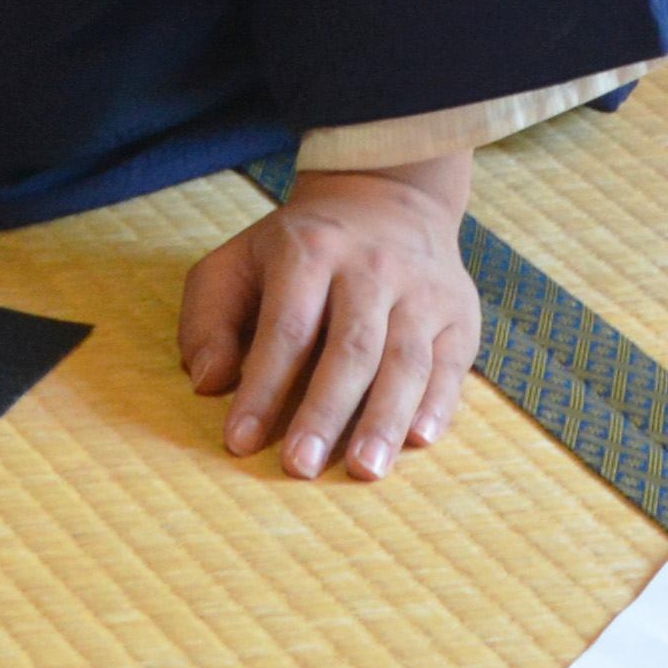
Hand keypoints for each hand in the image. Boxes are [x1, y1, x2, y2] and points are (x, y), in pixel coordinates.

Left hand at [179, 155, 479, 482]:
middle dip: (325, 412)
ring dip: (385, 419)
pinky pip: (452, 364)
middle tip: (301, 467)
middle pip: (351, 348)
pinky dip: (438, 404)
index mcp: (310, 251)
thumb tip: (209, 383)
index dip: (263, 388)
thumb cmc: (297, 249)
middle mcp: (372, 268)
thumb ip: (208, 319)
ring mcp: (422, 290)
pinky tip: (419, 441)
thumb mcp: (236, 262)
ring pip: (406, 360)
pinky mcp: (459, 313)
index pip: (286, 329)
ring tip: (365, 469)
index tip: (240, 441)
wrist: (386, 197)